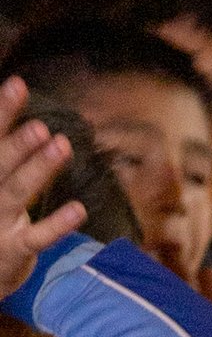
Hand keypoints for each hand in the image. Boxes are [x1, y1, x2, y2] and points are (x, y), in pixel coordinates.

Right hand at [0, 78, 78, 296]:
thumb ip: (9, 145)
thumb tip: (17, 88)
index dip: (2, 113)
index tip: (17, 84)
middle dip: (18, 145)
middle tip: (41, 126)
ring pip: (15, 195)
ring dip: (38, 171)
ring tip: (62, 146)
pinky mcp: (10, 251)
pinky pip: (34, 238)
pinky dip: (55, 225)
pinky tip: (78, 210)